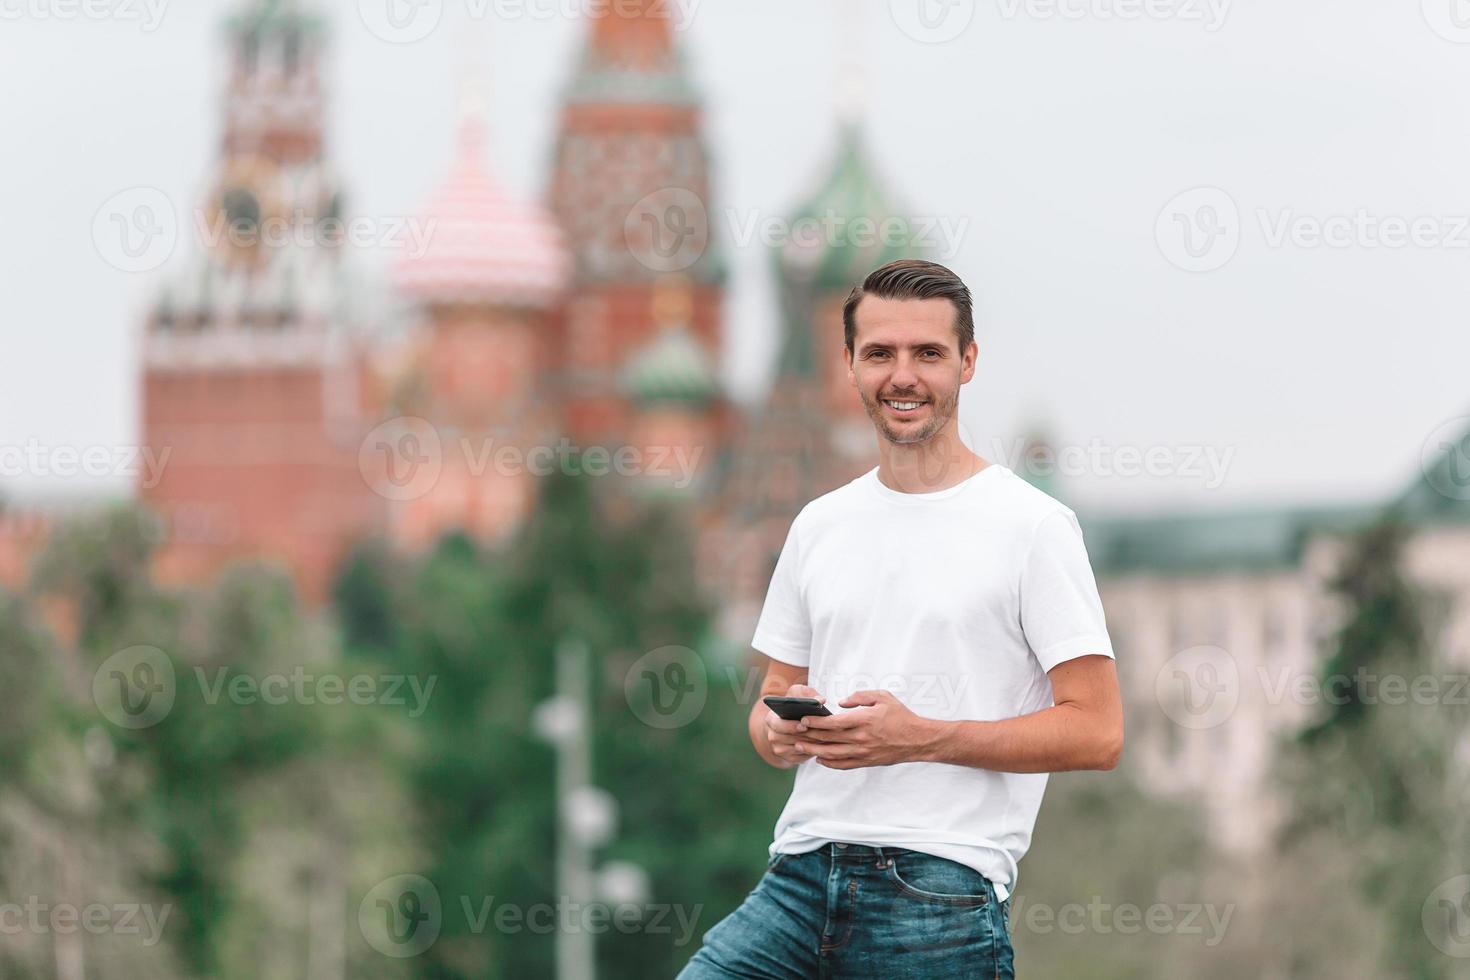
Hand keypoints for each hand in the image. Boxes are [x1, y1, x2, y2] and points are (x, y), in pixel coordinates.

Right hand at [764, 684, 825, 766]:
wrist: (790, 721)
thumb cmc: (795, 705)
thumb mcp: (799, 694)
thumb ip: (809, 694)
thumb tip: (821, 700)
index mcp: (770, 720)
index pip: (778, 725)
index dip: (791, 726)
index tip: (804, 725)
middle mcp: (772, 736)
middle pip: (789, 739)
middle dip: (806, 736)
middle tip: (821, 733)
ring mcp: (780, 749)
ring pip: (798, 748)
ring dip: (812, 744)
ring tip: (826, 738)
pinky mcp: (789, 758)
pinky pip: (803, 757)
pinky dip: (813, 751)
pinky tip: (823, 744)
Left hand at [792, 690, 937, 769]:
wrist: (917, 739)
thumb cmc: (900, 716)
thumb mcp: (883, 697)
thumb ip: (860, 696)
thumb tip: (841, 702)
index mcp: (863, 720)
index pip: (833, 723)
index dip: (815, 722)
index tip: (802, 719)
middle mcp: (861, 738)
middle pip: (828, 739)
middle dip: (809, 735)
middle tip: (794, 732)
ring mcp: (863, 752)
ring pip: (832, 754)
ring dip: (814, 751)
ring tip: (800, 746)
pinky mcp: (866, 761)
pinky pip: (843, 765)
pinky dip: (829, 763)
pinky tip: (819, 759)